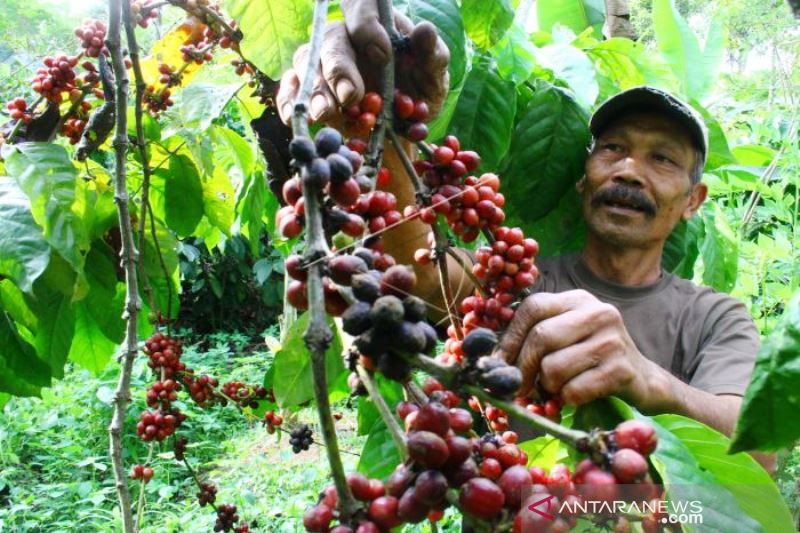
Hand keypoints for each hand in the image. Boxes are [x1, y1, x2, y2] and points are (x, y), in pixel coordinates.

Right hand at [276, 0, 449, 124]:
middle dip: (339, 68)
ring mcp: (325, 64)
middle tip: (351, 96)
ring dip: (315, 88)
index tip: (383, 55)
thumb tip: (424, 30)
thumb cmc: (419, 93)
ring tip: (326, 113)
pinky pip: (291, 87)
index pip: (362, 6)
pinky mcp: (311, 90)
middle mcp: (347, 39)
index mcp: (377, 26)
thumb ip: (432, 55)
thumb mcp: (434, 76)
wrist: (403, 129)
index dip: (366, 26)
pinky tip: (297, 117)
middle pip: (331, 39)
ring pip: (307, 61)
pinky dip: (290, 101)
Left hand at [494, 290, 659, 406]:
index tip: (500, 363)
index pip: (532, 308)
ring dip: (548, 387)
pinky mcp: (622, 369)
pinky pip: (574, 390)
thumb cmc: (591, 360)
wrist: (643, 380)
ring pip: (554, 367)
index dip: (510, 338)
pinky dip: (567, 399)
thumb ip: (533, 337)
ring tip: (557, 389)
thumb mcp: (565, 337)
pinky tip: (577, 395)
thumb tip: (491, 360)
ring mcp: (613, 339)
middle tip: (520, 388)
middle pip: (541, 337)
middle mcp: (597, 312)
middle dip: (523, 368)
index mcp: (577, 300)